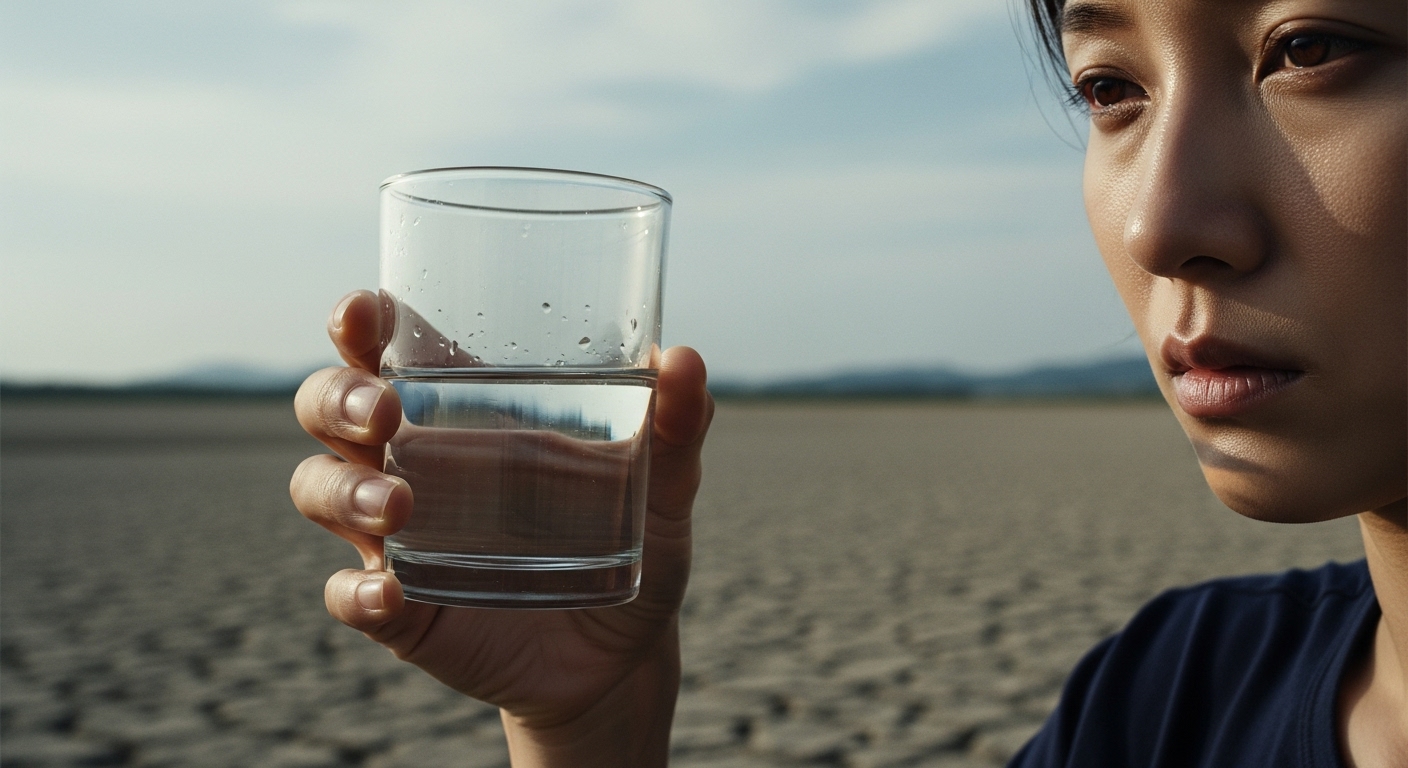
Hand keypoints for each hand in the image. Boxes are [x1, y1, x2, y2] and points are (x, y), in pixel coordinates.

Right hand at [289, 290, 712, 765]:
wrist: (627, 654)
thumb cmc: (635, 543)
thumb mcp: (664, 485)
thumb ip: (678, 425)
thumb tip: (684, 358)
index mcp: (463, 414)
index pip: (387, 348)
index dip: (358, 322)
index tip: (364, 310)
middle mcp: (414, 463)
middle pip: (329, 408)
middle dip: (338, 397)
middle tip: (384, 412)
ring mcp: (398, 539)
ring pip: (320, 491)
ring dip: (343, 489)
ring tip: (397, 504)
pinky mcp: (403, 611)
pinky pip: (350, 597)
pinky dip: (358, 594)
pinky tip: (390, 594)